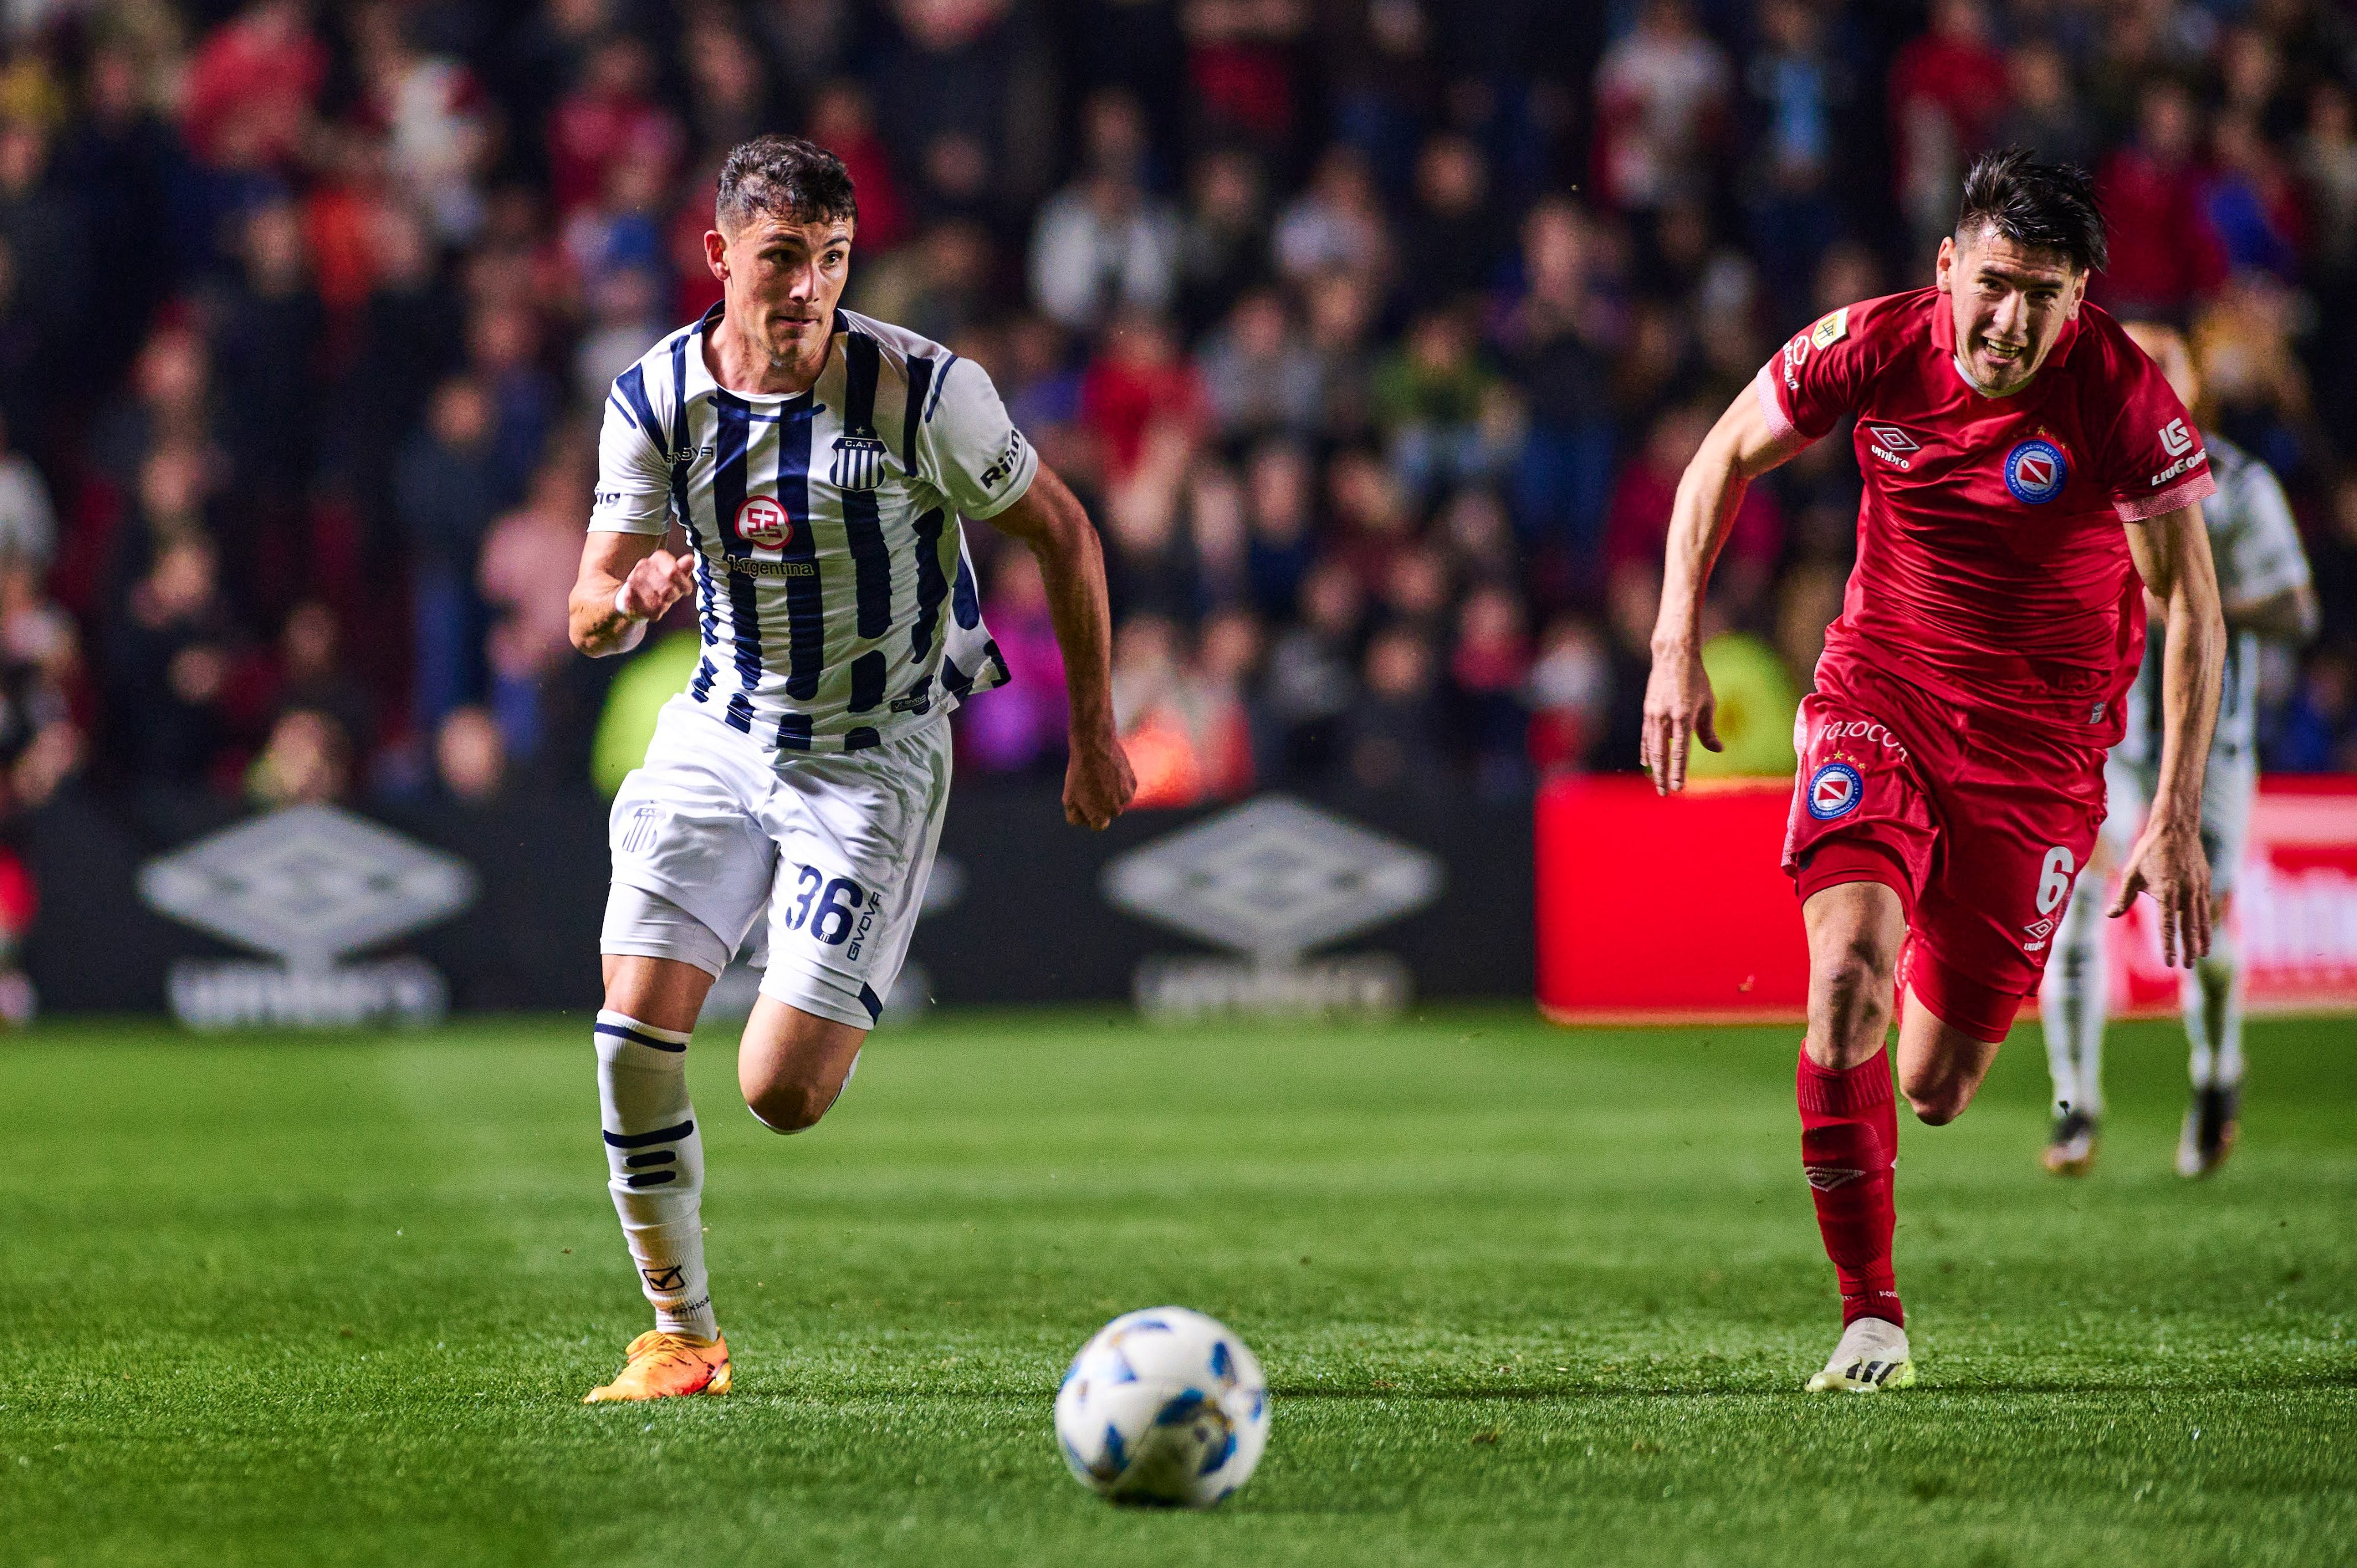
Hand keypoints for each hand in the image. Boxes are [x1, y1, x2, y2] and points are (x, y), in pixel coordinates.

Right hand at [618, 549, 694, 621]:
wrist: (633, 599)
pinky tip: (650, 608)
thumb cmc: (658, 586)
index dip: (684, 584)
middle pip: (668, 589)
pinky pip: (649, 611)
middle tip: (670, 596)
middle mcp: (644, 565)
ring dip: (664, 604)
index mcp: (659, 557)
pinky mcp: (627, 597)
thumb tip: (690, 559)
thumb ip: (682, 570)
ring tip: (660, 601)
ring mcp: (633, 580)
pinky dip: (654, 613)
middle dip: (673, 596)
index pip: (675, 572)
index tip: (685, 590)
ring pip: (659, 601)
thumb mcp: (674, 578)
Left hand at [1064, 732, 1135, 829]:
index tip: (1085, 800)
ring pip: (1118, 799)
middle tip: (1091, 784)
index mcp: (1100, 817)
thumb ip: (1075, 817)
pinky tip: (1109, 770)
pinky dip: (1119, 782)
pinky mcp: (1133, 783)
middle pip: (1108, 811)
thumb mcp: (1069, 799)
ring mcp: (1127, 797)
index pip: (1098, 825)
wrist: (1094, 746)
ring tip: (1099, 776)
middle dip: (1101, 802)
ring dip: (1111, 792)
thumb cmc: (1079, 773)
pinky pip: (1125, 788)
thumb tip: (1085, 821)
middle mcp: (1116, 810)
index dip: (1090, 813)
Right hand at [1640, 639, 1720, 793]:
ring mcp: (1653, 715)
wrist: (1673, 657)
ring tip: (1657, 783)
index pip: (1680, 752)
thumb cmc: (1696, 680)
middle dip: (1663, 776)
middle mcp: (1666, 718)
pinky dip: (1646, 751)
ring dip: (1654, 768)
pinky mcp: (1647, 711)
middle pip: (1662, 755)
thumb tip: (1718, 750)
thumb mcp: (1708, 704)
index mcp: (1684, 717)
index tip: (1679, 787)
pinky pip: (1645, 737)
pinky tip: (1647, 763)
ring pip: (1651, 748)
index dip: (1679, 772)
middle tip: (1665, 793)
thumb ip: (1709, 730)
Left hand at [2109, 812, 2211, 967]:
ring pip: (2202, 918)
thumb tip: (2110, 915)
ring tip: (2203, 954)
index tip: (2169, 963)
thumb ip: (2124, 897)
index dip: (2168, 946)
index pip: (2167, 926)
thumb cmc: (2149, 850)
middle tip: (2188, 966)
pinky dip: (2207, 920)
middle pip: (2189, 927)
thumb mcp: (2132, 873)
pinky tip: (2206, 930)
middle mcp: (2185, 893)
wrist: (2176, 828)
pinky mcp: (2205, 881)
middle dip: (2189, 949)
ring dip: (2202, 938)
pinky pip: (2206, 906)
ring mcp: (2198, 887)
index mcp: (2166, 893)